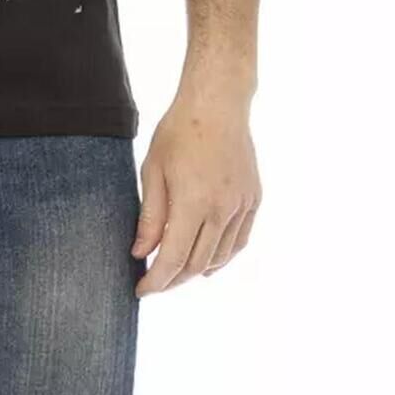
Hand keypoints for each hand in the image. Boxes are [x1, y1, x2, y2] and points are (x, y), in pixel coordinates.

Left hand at [131, 88, 260, 296]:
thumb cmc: (179, 131)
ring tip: (177, 272)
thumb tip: (141, 253)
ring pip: (220, 256)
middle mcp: (222, 210)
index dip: (156, 281)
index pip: (173, 258)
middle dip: (173, 279)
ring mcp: (241, 206)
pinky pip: (239, 240)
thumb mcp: (153, 170)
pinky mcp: (253, 199)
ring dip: (198, 270)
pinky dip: (223, 256)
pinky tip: (209, 259)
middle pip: (197, 263)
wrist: (217, 103)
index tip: (141, 291)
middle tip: (155, 282)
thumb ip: (150, 215)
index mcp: (193, 203)